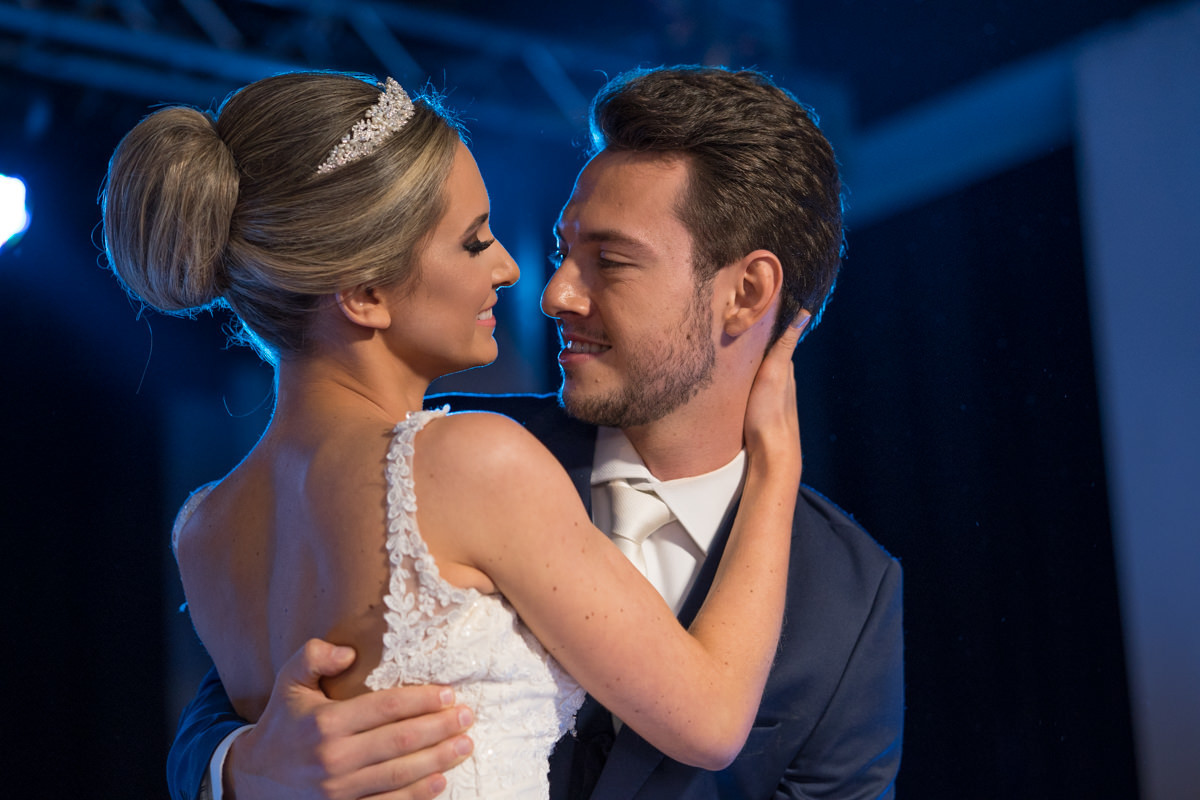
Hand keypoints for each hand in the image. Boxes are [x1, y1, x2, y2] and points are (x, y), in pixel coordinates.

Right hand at [225, 639, 473, 799]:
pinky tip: (440, 781)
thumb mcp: (289, 682)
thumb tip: (349, 652)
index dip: (423, 700)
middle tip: (467, 717)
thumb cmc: (282, 723)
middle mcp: (333, 758)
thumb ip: (314, 656)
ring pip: (399, 774)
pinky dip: (416, 796)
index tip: (450, 693)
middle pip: (401, 740)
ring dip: (438, 759)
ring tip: (464, 745)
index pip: (386, 707)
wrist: (253, 779)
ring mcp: (338, 790)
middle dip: (440, 728)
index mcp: (325, 722)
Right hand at [743, 311, 809, 487]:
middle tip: (732, 315)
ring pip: (755, 365)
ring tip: (727, 337)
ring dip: (744, 354)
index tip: (752, 298)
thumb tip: (805, 310)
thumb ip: (786, 343)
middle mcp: (777, 375)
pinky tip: (729, 369)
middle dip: (752, 334)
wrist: (770, 453)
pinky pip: (747, 380)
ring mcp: (766, 391)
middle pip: (763, 349)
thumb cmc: (772, 413)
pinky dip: (740, 370)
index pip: (774, 333)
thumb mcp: (776, 373)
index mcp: (783, 364)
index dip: (764, 318)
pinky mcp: (755, 403)